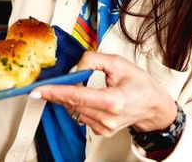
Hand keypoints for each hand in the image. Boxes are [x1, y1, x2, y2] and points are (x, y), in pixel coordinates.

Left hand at [31, 51, 176, 136]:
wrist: (152, 105)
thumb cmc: (139, 83)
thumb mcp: (118, 62)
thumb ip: (93, 60)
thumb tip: (74, 68)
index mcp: (113, 101)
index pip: (77, 96)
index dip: (55, 92)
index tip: (38, 90)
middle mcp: (107, 118)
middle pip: (71, 104)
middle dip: (56, 92)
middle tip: (43, 85)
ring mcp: (104, 128)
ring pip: (74, 110)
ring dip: (68, 97)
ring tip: (74, 85)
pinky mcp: (102, 132)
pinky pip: (80, 116)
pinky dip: (77, 104)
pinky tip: (84, 96)